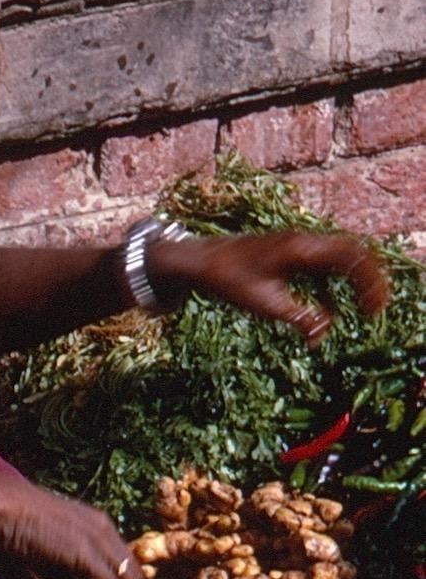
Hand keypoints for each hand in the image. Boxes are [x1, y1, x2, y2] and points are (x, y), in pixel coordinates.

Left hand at [148, 229, 390, 343]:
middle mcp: (304, 242)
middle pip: (352, 255)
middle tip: (375, 311)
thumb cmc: (228, 279)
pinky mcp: (290, 256)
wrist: (202, 260)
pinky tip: (329, 313)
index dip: (369, 283)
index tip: (373, 309)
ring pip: (338, 261)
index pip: (351, 258)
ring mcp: (298, 247)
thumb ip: (296, 318)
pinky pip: (321, 269)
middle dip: (368, 283)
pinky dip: (330, 289)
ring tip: (363, 311)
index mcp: (301, 249)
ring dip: (352, 285)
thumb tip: (321, 336)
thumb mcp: (263, 304)